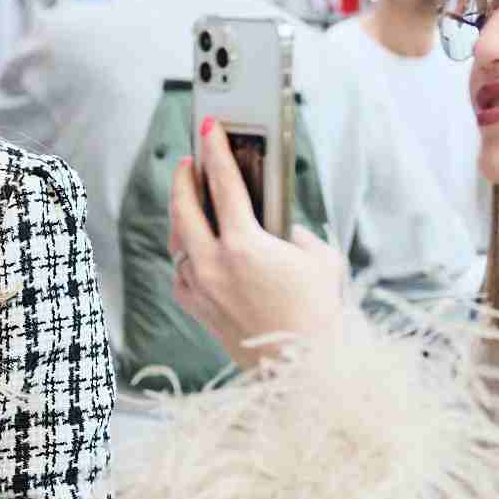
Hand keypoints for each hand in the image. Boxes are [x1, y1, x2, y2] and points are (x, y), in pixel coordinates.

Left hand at [169, 119, 347, 372]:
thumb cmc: (319, 314)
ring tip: (190, 200)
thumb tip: (282, 230)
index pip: (223, 183)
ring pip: (178, 242)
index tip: (208, 127)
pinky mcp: (199, 310)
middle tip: (190, 162)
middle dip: (185, 180)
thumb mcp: (320, 259)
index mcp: (244, 245)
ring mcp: (202, 289)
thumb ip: (298, 234)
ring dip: (182, 217)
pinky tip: (195, 250)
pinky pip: (182, 274)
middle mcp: (214, 265)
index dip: (215, 150)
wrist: (304, 371)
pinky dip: (187, 257)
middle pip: (183, 209)